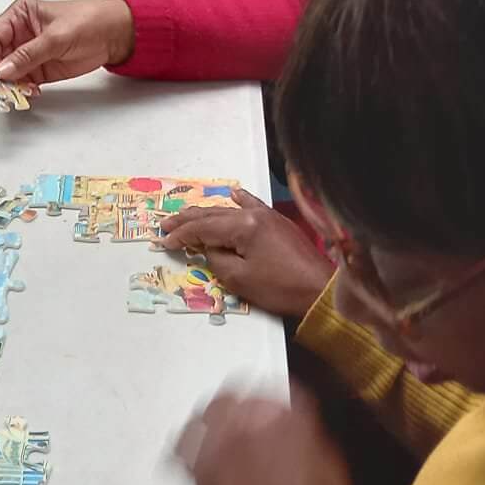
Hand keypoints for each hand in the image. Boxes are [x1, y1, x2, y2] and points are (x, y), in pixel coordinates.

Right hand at [0, 0, 134, 86]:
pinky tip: (30, 92)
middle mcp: (21, 34)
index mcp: (20, 15)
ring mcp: (29, 53)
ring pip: (9, 72)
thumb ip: (29, 54)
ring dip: (10, 84)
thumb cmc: (89, 21)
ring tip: (18, 92)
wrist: (114, 35)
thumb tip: (3, 69)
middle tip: (1, 87)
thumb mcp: (56, 36)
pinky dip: (23, 89)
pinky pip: (23, 82)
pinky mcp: (40, 69)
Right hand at [160, 188, 334, 317]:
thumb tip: (209, 248)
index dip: (181, 235)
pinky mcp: (278, 223)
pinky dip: (240, 200)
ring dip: (207, 213)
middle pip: (213, 214)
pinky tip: (234, 193)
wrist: (319, 290)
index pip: (203, 228)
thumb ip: (217, 258)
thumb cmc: (280, 288)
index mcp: (243, 226)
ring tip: (186, 214)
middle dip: (187, 220)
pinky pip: (254, 205)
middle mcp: (254, 214)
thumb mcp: (239, 279)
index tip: (164, 242)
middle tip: (165, 224)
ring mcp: (268, 215)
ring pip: (229, 210)